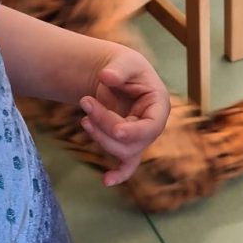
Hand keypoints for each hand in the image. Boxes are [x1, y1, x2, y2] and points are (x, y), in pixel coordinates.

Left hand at [82, 47, 170, 185]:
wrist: (114, 75)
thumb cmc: (124, 67)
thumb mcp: (124, 61)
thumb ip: (117, 69)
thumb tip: (106, 77)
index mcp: (159, 106)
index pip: (151, 127)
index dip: (134, 131)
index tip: (116, 130)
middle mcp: (152, 126)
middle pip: (131, 141)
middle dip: (105, 125)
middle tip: (85, 101)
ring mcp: (139, 138)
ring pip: (122, 151)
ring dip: (99, 137)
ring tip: (84, 117)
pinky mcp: (126, 145)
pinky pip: (127, 165)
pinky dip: (118, 174)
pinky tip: (106, 181)